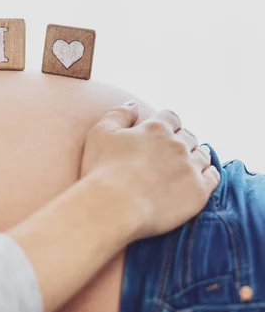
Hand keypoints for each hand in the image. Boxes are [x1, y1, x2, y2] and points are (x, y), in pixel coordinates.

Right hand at [80, 100, 219, 239]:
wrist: (113, 207)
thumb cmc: (101, 171)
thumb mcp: (100, 134)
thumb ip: (118, 114)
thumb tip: (134, 104)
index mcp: (155, 128)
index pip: (170, 117)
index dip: (166, 124)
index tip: (161, 133)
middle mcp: (177, 144)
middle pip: (188, 136)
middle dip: (181, 141)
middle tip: (170, 153)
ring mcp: (190, 167)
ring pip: (202, 155)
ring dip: (196, 156)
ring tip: (186, 166)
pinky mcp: (198, 191)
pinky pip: (213, 177)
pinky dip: (209, 174)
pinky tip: (200, 178)